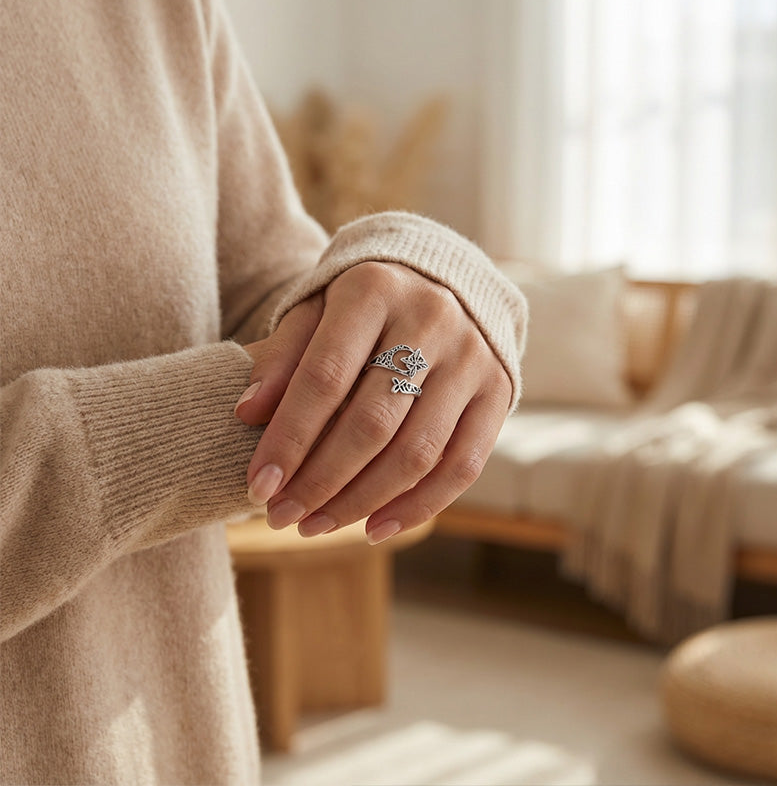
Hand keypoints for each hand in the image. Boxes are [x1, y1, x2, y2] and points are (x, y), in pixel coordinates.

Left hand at [236, 262, 511, 543]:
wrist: (444, 277)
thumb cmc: (364, 302)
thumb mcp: (316, 308)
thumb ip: (283, 356)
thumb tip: (247, 414)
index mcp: (374, 291)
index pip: (325, 377)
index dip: (289, 438)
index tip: (258, 486)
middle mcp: (431, 320)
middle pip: (372, 423)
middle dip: (320, 481)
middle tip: (281, 516)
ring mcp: (472, 357)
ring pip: (417, 452)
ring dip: (362, 501)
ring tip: (317, 525)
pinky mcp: (499, 389)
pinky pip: (463, 465)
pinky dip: (419, 506)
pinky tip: (376, 528)